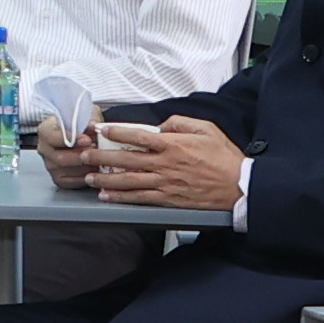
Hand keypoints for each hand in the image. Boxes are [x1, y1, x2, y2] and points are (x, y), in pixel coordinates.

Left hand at [75, 117, 244, 213]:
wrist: (239, 186)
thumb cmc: (224, 157)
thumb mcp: (206, 129)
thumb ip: (180, 123)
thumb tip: (161, 125)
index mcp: (172, 144)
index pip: (137, 136)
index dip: (115, 133)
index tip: (100, 130)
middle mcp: (164, 164)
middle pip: (125, 160)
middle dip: (101, 157)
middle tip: (83, 155)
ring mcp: (165, 183)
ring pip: (128, 181)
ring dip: (105, 179)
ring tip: (89, 177)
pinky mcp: (168, 199)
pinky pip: (140, 198)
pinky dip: (121, 198)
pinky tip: (107, 197)